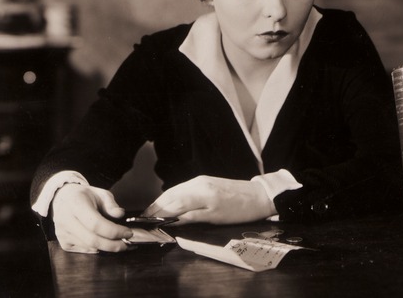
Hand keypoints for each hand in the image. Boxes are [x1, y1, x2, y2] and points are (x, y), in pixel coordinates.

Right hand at [51, 183, 133, 253]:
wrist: (61, 199)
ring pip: (90, 247)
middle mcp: (66, 220)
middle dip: (114, 245)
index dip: (114, 231)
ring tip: (120, 243)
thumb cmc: (83, 196)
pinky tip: (105, 243)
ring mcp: (63, 234)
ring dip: (108, 248)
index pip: (96, 224)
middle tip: (127, 244)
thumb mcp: (100, 193)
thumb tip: (120, 214)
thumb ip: (111, 204)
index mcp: (76, 204)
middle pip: (93, 240)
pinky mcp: (64, 243)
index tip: (128, 233)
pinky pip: (85, 250)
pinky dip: (98, 249)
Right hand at [143, 175, 276, 224]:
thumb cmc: (239, 210)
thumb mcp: (215, 218)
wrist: (259, 196)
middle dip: (155, 206)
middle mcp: (196, 183)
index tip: (146, 221)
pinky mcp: (204, 181)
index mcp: (199, 193)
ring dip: (161, 201)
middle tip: (144, 218)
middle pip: (170, 195)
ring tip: (151, 212)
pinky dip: (172, 196)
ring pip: (174, 190)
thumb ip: (192, 217)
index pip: (171, 203)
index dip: (157, 213)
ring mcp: (200, 181)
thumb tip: (172, 220)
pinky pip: (182, 188)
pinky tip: (169, 203)